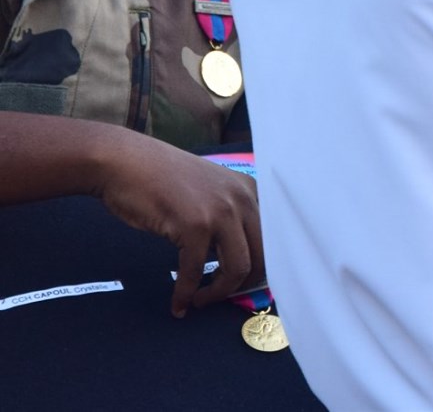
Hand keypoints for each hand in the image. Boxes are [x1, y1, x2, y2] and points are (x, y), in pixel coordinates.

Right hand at [92, 132, 262, 315]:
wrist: (126, 163)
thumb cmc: (162, 181)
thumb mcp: (209, 193)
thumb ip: (228, 218)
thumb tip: (238, 260)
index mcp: (251, 191)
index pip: (273, 238)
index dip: (261, 268)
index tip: (243, 286)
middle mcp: (244, 199)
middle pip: (262, 257)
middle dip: (243, 285)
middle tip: (220, 296)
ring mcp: (221, 211)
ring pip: (237, 268)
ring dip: (218, 293)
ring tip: (200, 301)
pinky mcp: (194, 225)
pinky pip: (196, 270)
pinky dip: (187, 293)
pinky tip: (179, 303)